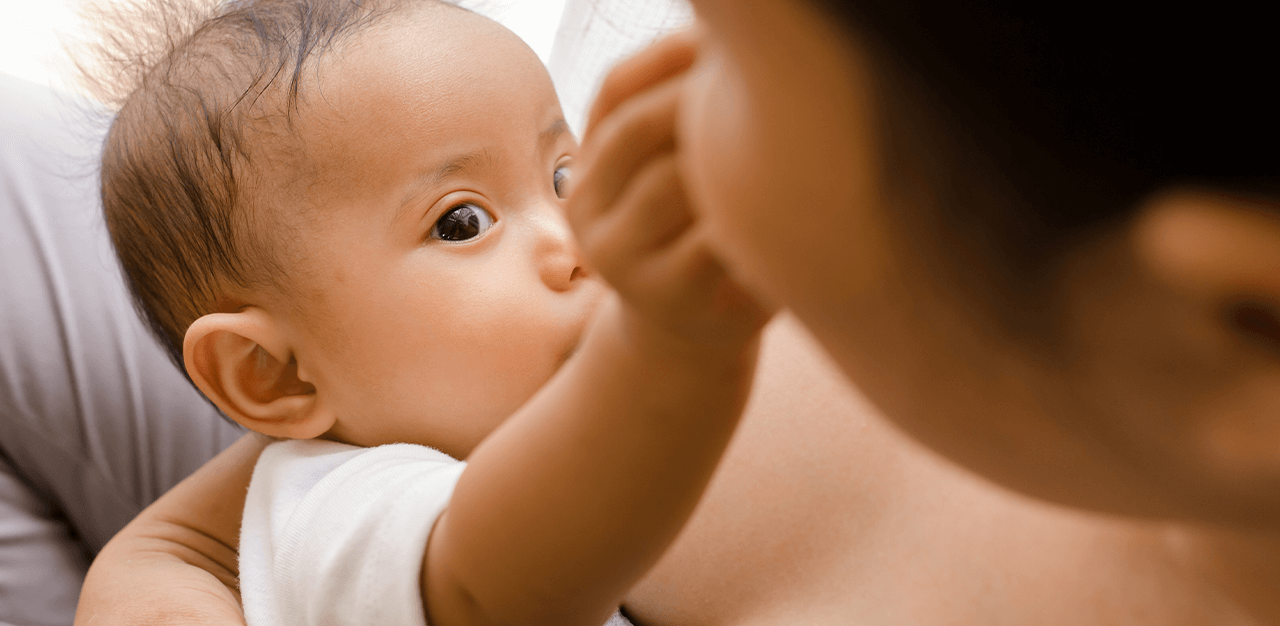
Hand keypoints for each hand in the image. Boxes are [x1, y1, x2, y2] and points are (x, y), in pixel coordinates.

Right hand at [567, 30, 772, 348]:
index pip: (616, 89)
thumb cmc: (695, 234)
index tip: (728, 47)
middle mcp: (588, 216)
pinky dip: (746, 211)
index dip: (672, 56)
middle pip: (634, 130)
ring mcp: (623, 263)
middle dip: (697, 97)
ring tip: (780, 137)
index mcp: (586, 173)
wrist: (692, 336)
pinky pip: (712, 237)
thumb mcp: (667, 174)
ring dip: (723, 154)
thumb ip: (674, 114)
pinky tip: (783, 195)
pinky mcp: (672, 298)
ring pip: (671, 181)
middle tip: (764, 85)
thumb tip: (721, 34)